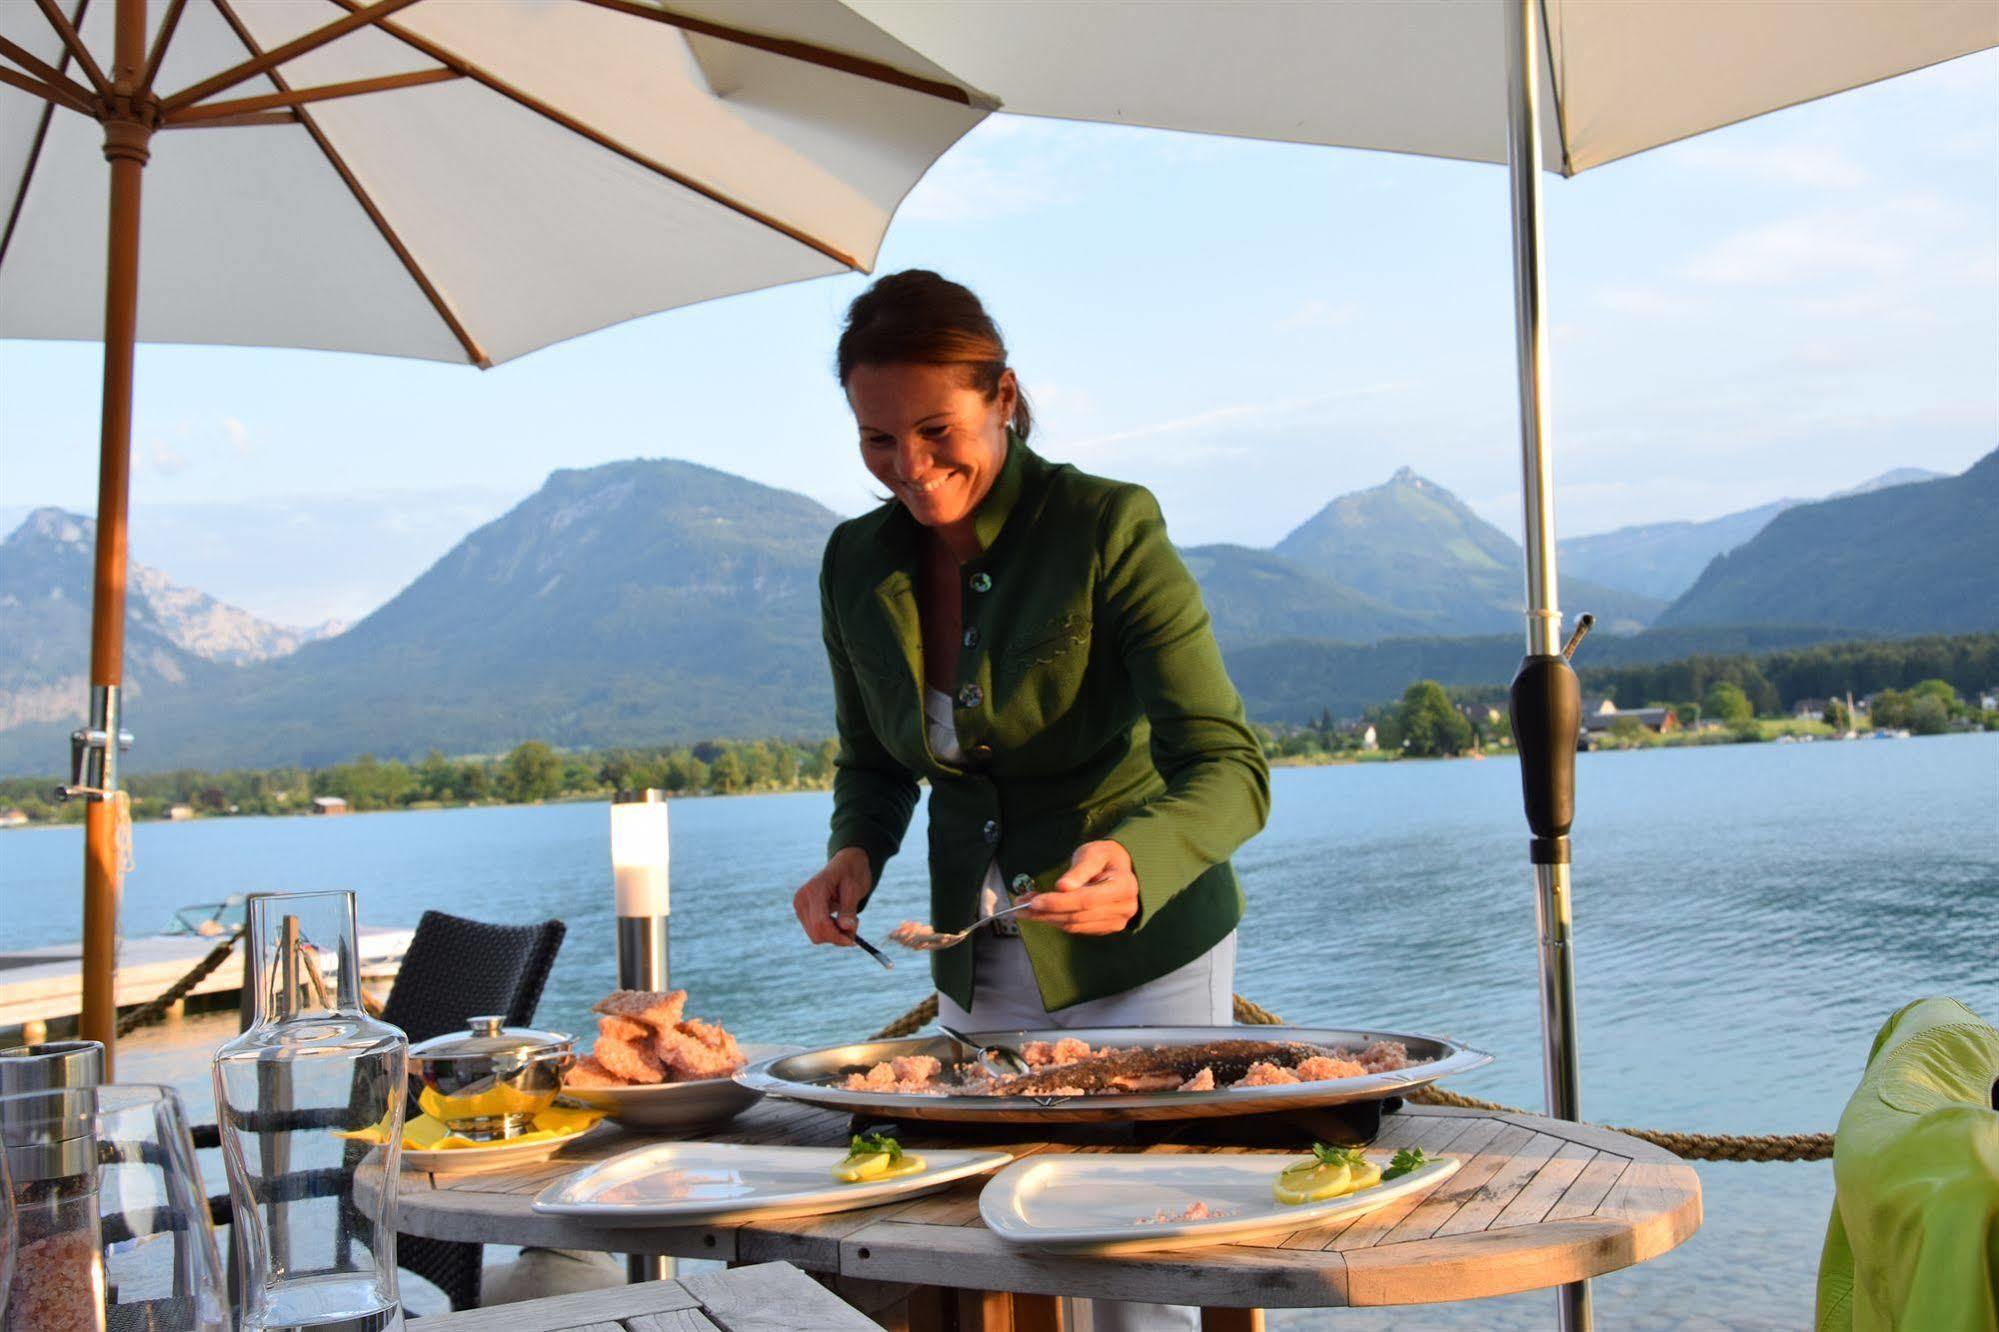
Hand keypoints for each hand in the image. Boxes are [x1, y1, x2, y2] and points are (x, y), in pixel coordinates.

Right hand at [793, 847, 872, 945]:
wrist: (846, 863)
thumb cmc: (852, 873)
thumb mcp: (855, 889)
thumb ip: (849, 909)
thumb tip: (845, 927)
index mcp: (814, 890)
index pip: (820, 923)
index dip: (836, 936)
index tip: (853, 940)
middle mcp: (801, 899)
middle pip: (816, 933)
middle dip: (837, 936)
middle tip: (854, 926)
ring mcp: (800, 906)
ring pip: (815, 936)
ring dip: (834, 935)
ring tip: (848, 919)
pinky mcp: (802, 913)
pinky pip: (815, 932)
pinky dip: (830, 932)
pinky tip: (839, 919)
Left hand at [1022, 840, 1139, 934]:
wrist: (1121, 868)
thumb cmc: (1106, 857)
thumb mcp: (1093, 853)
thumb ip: (1079, 870)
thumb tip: (1063, 887)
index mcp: (1123, 886)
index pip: (1086, 900)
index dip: (1059, 902)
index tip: (1035, 901)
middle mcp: (1123, 908)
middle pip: (1078, 915)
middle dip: (1046, 912)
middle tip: (1020, 906)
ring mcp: (1115, 921)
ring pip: (1074, 925)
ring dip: (1047, 918)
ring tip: (1025, 907)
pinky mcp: (1105, 927)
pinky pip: (1077, 928)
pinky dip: (1056, 920)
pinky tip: (1041, 912)